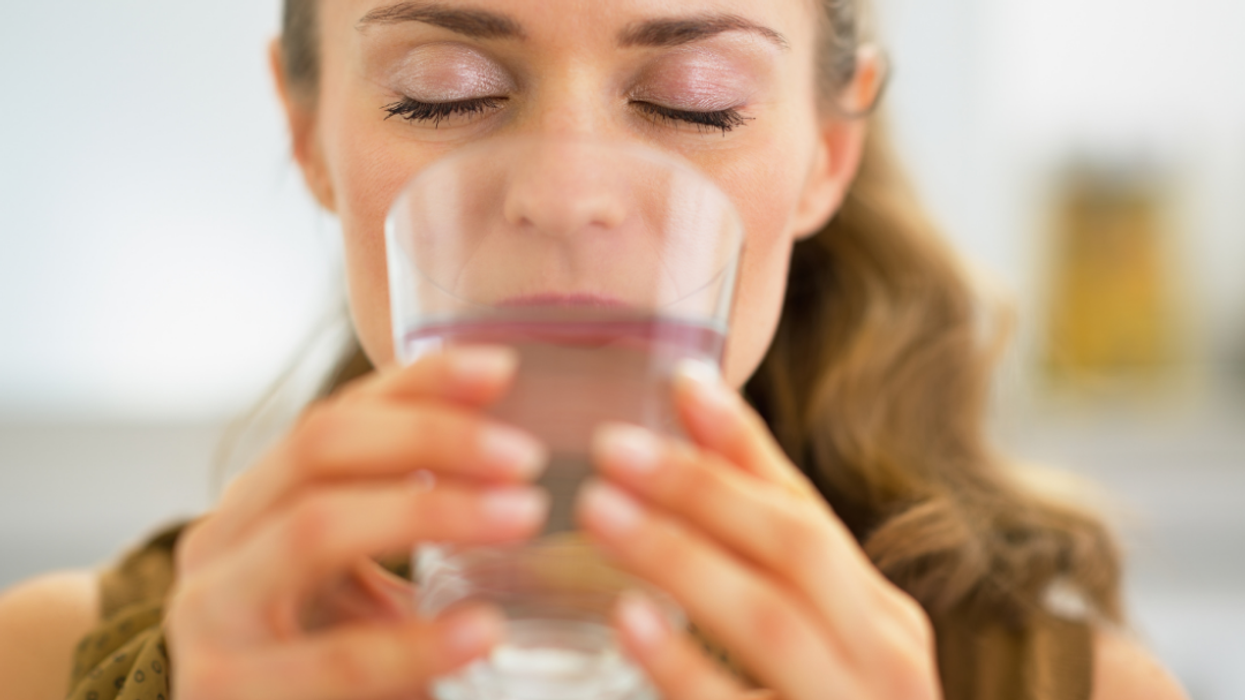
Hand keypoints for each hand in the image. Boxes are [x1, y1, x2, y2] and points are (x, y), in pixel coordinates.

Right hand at [166, 347, 549, 699]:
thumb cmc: (319, 668)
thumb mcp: (359, 589)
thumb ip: (409, 524)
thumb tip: (515, 461)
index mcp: (255, 508)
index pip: (335, 417)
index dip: (417, 384)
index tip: (503, 369)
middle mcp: (219, 547)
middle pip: (320, 448)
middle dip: (431, 436)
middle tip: (526, 457)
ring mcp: (210, 619)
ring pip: (315, 528)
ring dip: (430, 510)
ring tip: (522, 516)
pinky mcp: (225, 694)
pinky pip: (333, 659)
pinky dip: (414, 643)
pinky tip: (481, 632)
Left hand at [578, 361, 940, 699]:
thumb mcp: (816, 646)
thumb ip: (762, 571)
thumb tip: (693, 457)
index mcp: (881, 619)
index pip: (810, 511)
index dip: (744, 444)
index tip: (679, 380)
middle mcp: (885, 660)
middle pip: (798, 549)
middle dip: (705, 488)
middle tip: (611, 444)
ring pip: (773, 620)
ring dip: (683, 556)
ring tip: (598, 508)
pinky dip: (686, 667)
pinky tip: (631, 623)